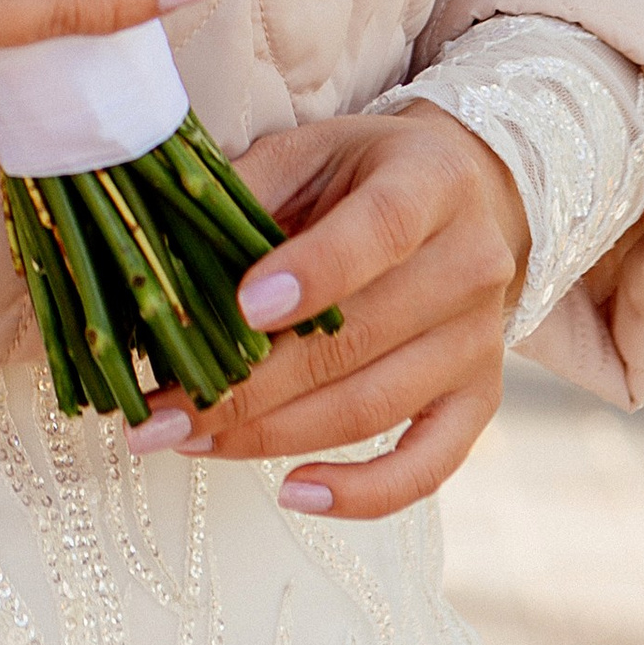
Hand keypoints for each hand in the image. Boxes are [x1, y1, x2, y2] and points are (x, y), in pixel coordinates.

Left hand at [138, 105, 528, 515]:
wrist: (462, 199)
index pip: (380, 229)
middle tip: (164, 410)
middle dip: (250, 384)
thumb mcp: (305, 151)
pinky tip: (293, 493)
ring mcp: (478, 342)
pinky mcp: (478, 401)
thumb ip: (246, 192)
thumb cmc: (361, 173)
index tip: (242, 307)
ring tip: (190, 439)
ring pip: (373, 408)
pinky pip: (426, 466)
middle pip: (358, 339)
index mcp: (429, 182)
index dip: (314, 272)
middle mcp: (470, 264)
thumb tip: (165, 262)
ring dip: (272, 435)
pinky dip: (362, 492)